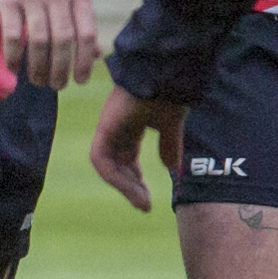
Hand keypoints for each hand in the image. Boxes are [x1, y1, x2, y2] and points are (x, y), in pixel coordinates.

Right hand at [0, 0, 95, 89]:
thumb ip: (82, 18)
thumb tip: (95, 55)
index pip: (86, 33)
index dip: (85, 61)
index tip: (81, 80)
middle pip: (63, 41)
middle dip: (61, 69)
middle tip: (57, 86)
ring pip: (39, 41)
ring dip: (38, 67)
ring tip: (38, 81)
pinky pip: (13, 34)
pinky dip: (14, 56)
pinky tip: (15, 67)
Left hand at [89, 85, 184, 211]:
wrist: (165, 73)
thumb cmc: (170, 92)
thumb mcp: (171, 125)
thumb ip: (169, 145)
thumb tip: (173, 168)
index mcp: (129, 127)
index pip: (127, 160)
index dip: (136, 179)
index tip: (148, 197)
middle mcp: (115, 130)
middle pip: (117, 167)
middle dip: (131, 187)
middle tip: (146, 205)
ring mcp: (108, 130)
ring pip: (109, 168)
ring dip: (125, 187)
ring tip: (143, 202)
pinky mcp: (105, 130)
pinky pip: (104, 162)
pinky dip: (117, 177)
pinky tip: (134, 187)